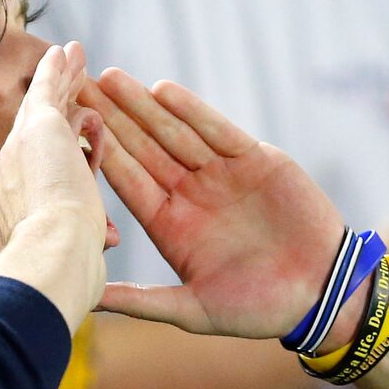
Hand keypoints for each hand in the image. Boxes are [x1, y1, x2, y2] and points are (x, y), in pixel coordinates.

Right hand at [0, 40, 115, 320]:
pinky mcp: (39, 127)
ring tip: (72, 57)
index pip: (38, 169)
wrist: (46, 261)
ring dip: (60, 81)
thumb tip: (104, 239)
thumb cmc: (62, 274)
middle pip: (35, 131)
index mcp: (15, 204)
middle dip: (54, 109)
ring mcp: (19, 148)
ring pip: (43, 106)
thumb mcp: (76, 251)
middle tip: (68, 90)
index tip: (72, 149)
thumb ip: (87, 237)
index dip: (56, 153)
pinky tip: (68, 51)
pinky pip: (49, 90)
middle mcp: (8, 172)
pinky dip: (58, 70)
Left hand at [86, 67, 345, 339]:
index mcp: (170, 224)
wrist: (320, 295)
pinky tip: (164, 92)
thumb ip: (142, 302)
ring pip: (175, 132)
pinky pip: (218, 130)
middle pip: (144, 148)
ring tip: (111, 78)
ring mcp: (221, 174)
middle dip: (112, 118)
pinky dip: (193, 111)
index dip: (100, 154)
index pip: (128, 181)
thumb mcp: (192, 310)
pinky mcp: (255, 159)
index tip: (68, 132)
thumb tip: (89, 300)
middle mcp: (191, 194)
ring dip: (143, 106)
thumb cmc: (257, 310)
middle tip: (77, 87)